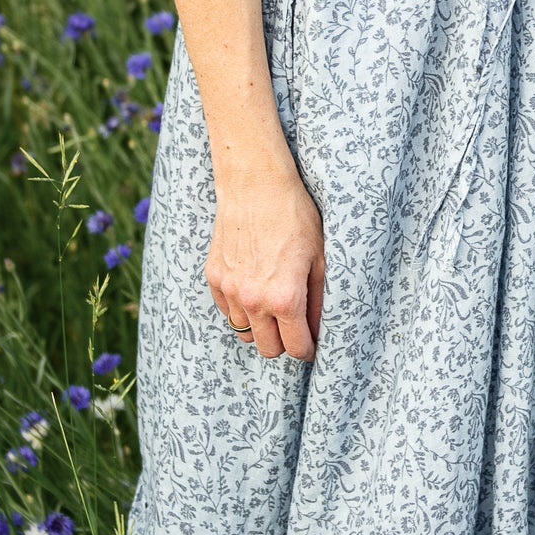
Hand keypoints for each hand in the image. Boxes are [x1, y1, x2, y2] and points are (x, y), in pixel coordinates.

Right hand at [206, 167, 325, 361]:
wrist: (256, 184)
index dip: (308, 349)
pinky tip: (254, 287)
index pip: (296, 348)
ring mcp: (229, 290)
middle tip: (294, 325)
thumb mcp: (320, 259)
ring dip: (260, 326)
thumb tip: (317, 331)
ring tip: (273, 302)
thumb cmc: (295, 217)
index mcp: (284, 299)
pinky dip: (241, 308)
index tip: (311, 342)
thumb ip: (318, 302)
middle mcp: (252, 300)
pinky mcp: (214, 277)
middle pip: (268, 349)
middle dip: (284, 342)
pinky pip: (227, 311)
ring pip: (244, 332)